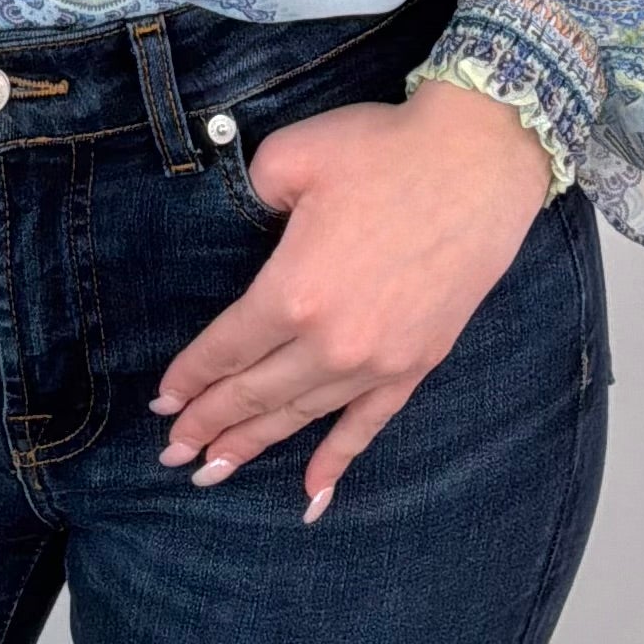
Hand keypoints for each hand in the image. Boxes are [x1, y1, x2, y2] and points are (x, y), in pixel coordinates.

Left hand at [153, 78, 554, 519]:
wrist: (479, 160)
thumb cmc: (383, 150)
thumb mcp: (291, 156)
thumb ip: (252, 195)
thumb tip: (250, 218)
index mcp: (291, 293)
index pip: (226, 349)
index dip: (191, 377)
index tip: (163, 401)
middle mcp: (330, 342)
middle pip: (255, 394)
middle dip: (209, 425)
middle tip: (173, 453)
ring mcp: (377, 361)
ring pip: (301, 416)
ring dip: (254, 444)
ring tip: (214, 472)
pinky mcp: (417, 364)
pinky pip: (368, 425)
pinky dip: (337, 460)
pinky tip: (311, 494)